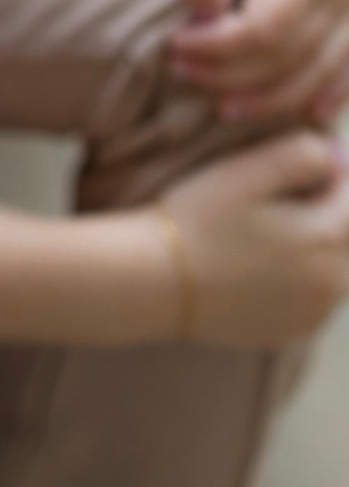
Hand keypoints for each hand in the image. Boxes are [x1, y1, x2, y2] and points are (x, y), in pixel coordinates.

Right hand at [157, 129, 348, 347]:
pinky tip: (266, 265)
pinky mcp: (294, 331)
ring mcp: (315, 313)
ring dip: (321, 246)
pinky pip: (317, 299)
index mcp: (326, 238)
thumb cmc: (197, 219)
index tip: (301, 165)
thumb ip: (301, 155)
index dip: (334, 174)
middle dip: (331, 212)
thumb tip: (339, 155)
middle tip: (283, 198)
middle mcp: (333, 282)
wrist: (156, 282)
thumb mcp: (245, 173)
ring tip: (273, 232)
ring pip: (340, 270)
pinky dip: (305, 279)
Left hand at [167, 0, 348, 123]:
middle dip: (231, 76)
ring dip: (269, 97)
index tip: (174, 47)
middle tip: (181, 73)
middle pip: (290, 59)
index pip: (263, 30)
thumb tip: (206, 18)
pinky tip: (301, 115)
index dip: (215, 51)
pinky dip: (326, 94)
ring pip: (321, 74)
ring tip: (218, 99)